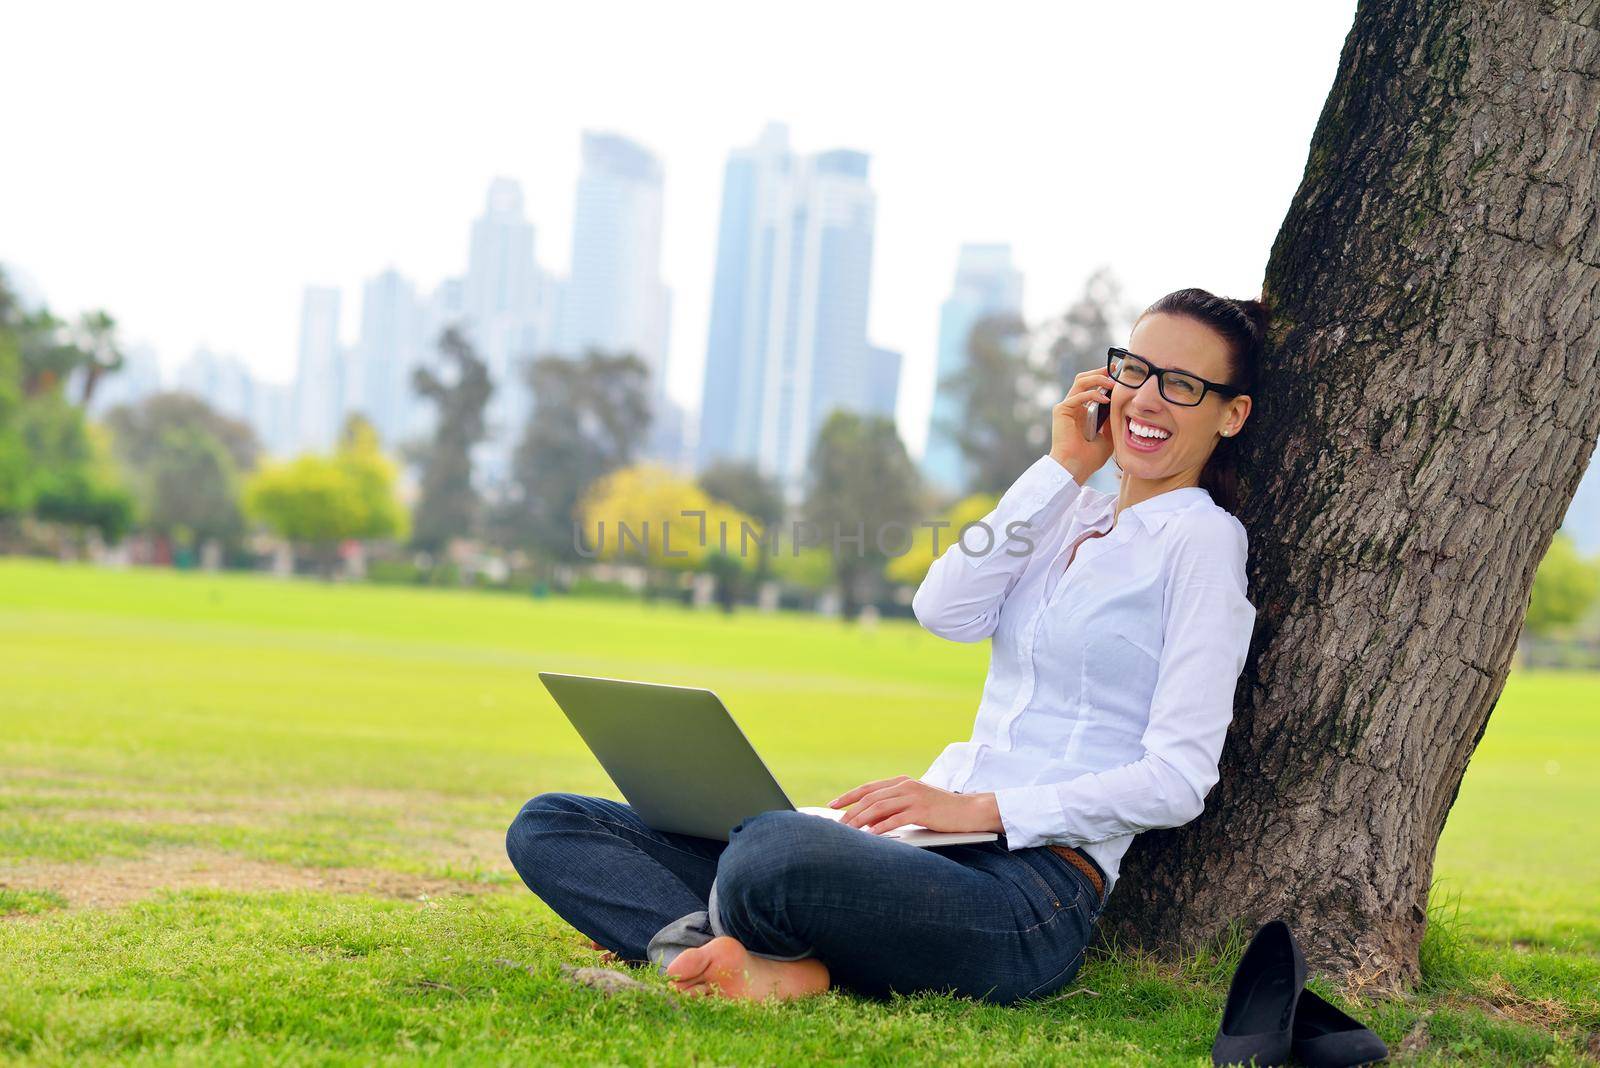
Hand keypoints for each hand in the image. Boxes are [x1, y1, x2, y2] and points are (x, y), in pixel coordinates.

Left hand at [827, 775, 1001, 835]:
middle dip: (850, 811)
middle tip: (835, 825)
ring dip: (860, 820)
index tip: (832, 805)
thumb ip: (894, 808)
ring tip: (847, 832)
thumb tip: (868, 821)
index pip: (868, 788)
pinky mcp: (922, 810)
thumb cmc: (941, 811)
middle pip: (869, 798)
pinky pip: (895, 819)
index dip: (848, 796)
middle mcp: (905, 785)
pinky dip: (880, 828)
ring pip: (878, 807)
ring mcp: (913, 796)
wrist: (970, 810)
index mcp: (901, 782)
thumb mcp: (915, 804)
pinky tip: (870, 836)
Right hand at [1049, 367, 1116, 482]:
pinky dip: (1092, 395)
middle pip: (1084, 379)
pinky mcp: (1061, 411)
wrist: (1075, 468)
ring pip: (1080, 382)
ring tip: (1112, 382)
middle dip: (1101, 372)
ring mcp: (1066, 407)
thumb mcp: (1108, 435)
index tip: (1119, 373)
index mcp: (1082, 411)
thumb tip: (1122, 402)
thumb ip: (1112, 418)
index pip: (1092, 387)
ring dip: (1098, 379)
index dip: (1104, 378)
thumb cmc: (1090, 457)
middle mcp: (1073, 407)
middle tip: (1116, 370)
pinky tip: (1105, 400)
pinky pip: (1078, 396)